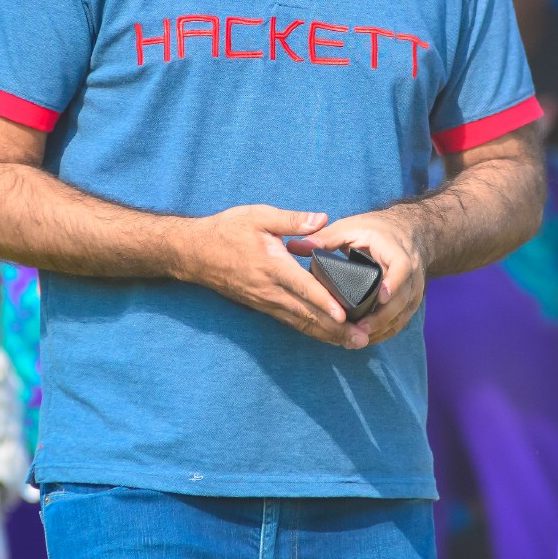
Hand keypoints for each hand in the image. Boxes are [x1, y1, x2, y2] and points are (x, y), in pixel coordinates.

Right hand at [180, 205, 368, 348]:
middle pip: (307, 313)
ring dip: (327, 334)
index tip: (344, 314)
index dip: (324, 301)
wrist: (195, 253)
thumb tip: (322, 219)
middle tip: (362, 338)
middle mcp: (270, 289)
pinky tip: (328, 335)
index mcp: (272, 265)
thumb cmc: (227, 230)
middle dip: (335, 328)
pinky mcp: (263, 306)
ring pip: (300, 323)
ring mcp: (265, 302)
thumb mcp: (258, 216)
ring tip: (353, 343)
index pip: (302, 287)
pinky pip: (291, 322)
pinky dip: (311, 330)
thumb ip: (292, 220)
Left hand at [286, 210, 425, 345]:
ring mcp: (413, 289)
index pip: (402, 269)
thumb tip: (294, 247)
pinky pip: (400, 321)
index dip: (394, 283)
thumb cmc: (375, 229)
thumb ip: (325, 238)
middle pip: (402, 299)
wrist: (406, 232)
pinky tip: (366, 338)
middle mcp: (411, 273)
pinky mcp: (409, 302)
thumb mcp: (351, 228)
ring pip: (402, 314)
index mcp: (396, 251)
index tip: (381, 297)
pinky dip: (385, 331)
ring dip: (382, 328)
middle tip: (360, 328)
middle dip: (382, 316)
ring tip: (358, 338)